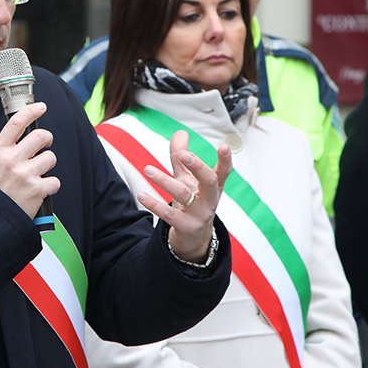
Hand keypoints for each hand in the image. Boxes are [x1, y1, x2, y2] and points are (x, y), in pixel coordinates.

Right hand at [0, 102, 60, 218]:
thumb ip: (8, 149)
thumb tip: (28, 136)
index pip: (16, 123)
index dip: (31, 111)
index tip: (41, 106)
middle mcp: (11, 160)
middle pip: (40, 136)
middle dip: (47, 139)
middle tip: (45, 146)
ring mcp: (24, 174)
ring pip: (50, 158)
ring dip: (48, 166)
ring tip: (38, 175)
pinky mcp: (36, 189)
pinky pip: (54, 181)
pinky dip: (50, 187)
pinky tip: (40, 191)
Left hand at [139, 130, 231, 263]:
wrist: (193, 235)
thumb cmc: (192, 199)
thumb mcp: (188, 178)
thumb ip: (181, 155)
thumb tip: (180, 132)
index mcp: (213, 186)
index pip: (223, 171)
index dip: (225, 160)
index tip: (224, 146)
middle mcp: (209, 199)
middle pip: (208, 181)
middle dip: (198, 167)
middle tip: (184, 155)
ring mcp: (199, 214)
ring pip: (183, 195)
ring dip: (164, 181)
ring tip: (148, 170)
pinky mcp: (185, 226)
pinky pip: (168, 215)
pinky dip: (154, 204)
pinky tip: (142, 195)